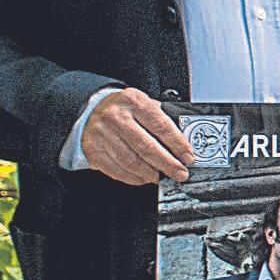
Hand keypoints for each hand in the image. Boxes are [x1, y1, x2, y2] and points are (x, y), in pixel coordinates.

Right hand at [81, 88, 198, 186]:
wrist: (91, 110)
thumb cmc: (124, 109)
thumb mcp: (143, 104)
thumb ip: (162, 120)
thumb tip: (183, 147)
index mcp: (132, 101)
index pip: (160, 125)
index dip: (177, 144)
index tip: (188, 157)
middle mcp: (115, 117)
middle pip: (146, 147)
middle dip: (167, 164)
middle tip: (180, 173)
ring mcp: (101, 135)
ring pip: (131, 162)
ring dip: (151, 173)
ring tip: (162, 177)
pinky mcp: (93, 151)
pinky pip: (117, 170)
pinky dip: (134, 177)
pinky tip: (144, 177)